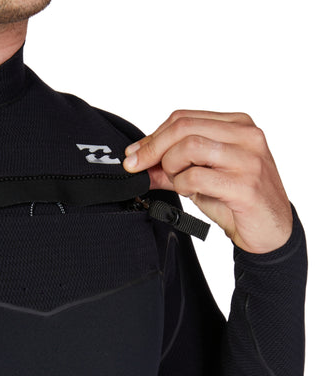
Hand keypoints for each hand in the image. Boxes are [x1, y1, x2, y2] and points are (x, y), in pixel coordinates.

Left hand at [122, 110, 292, 253]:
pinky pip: (196, 176)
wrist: (268, 230)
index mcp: (237, 125)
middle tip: (138, 167)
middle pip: (183, 128)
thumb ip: (171, 167)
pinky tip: (189, 192)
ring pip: (189, 147)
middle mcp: (246, 135)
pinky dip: (182, 185)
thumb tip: (137, 163)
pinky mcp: (245, 185)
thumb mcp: (199, 178)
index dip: (152, 137)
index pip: (183, 118)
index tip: (133, 154)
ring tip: (178, 182)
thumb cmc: (235, 200)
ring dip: (171, 167)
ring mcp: (248, 158)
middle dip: (152, 149)